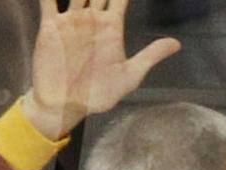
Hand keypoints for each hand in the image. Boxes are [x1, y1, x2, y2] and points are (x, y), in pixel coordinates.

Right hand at [22, 0, 180, 140]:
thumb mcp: (130, 74)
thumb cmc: (100, 92)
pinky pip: (47, 2)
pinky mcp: (50, 25)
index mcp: (111, 29)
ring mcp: (71, 21)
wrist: (67, 103)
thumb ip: (150, 55)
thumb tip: (177, 43)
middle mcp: (92, 21)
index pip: (119, 1)